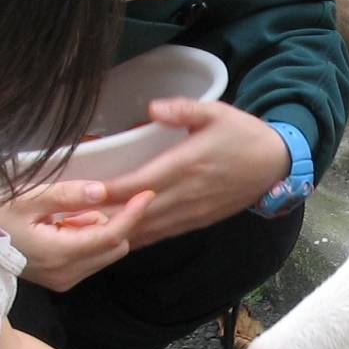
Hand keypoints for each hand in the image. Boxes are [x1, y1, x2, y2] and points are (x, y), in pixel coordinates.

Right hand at [0, 181, 153, 290]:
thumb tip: (103, 191)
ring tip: (64, 216)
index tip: (146, 194)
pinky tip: (62, 226)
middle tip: (82, 205)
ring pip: (105, 253)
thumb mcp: (29, 199)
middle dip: (112, 222)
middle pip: (115, 247)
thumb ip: (68, 195)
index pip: (111, 236)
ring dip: (97, 230)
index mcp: (60, 254)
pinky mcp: (61, 281)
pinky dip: (87, 239)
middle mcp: (67, 274)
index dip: (132, 214)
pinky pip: (90, 257)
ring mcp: (64, 281)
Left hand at [102, 101, 288, 247]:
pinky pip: (162, 234)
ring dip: (117, 233)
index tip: (84, 191)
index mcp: (187, 165)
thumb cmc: (243, 134)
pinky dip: (138, 238)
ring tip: (86, 233)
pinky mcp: (197, 221)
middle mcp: (186, 194)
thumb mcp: (216, 111)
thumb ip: (183, 108)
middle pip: (136, 212)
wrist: (276, 165)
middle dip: (104, 218)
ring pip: (147, 229)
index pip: (140, 184)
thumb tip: (153, 108)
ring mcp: (191, 212)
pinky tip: (118, 240)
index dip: (110, 191)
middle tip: (72, 220)